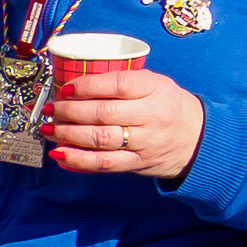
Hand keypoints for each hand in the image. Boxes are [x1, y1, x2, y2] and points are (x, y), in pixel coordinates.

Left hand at [44, 61, 204, 178]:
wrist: (197, 137)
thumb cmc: (168, 105)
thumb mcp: (155, 84)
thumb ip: (121, 82)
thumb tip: (75, 85)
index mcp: (155, 89)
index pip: (117, 85)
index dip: (87, 86)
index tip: (65, 88)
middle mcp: (151, 115)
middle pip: (104, 114)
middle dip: (70, 111)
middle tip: (51, 109)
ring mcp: (145, 142)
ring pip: (101, 139)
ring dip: (69, 135)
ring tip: (49, 129)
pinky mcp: (138, 163)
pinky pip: (105, 164)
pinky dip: (79, 160)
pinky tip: (61, 154)